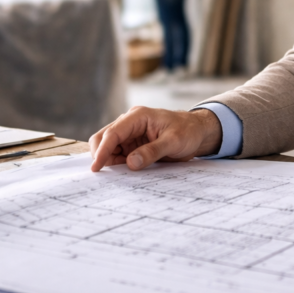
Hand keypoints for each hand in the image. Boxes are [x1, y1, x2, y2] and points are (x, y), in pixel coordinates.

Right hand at [89, 106, 222, 171]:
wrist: (197, 132)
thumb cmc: (188, 131)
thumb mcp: (174, 141)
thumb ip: (153, 151)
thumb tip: (130, 163)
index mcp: (138, 116)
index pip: (112, 133)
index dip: (102, 150)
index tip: (96, 167)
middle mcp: (130, 123)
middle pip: (103, 138)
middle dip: (101, 155)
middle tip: (105, 175)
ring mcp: (129, 134)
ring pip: (108, 148)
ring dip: (108, 161)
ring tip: (116, 176)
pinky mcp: (132, 144)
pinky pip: (117, 155)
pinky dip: (116, 164)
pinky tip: (122, 173)